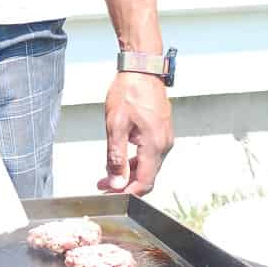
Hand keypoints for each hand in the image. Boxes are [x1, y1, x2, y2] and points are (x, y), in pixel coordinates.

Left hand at [97, 72, 173, 196]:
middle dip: (125, 186)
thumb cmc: (129, 91)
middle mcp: (164, 144)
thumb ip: (115, 156)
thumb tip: (116, 181)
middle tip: (103, 187)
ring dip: (129, 174)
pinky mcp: (161, 132)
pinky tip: (121, 160)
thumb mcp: (116, 125)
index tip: (110, 197)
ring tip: (107, 176)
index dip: (127, 194)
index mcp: (154, 144)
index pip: (144, 182)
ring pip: (148, 166)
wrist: (141, 69)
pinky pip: (150, 155)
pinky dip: (135, 162)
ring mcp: (164, 138)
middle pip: (147, 177)